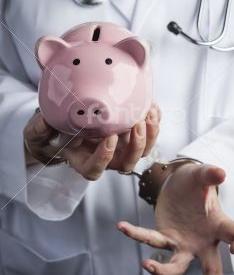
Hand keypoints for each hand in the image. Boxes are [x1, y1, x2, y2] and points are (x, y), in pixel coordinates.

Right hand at [23, 103, 160, 179]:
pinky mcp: (130, 133)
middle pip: (126, 163)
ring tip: (148, 113)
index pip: (95, 169)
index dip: (104, 157)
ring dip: (150, 134)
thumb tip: (47, 122)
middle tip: (136, 124)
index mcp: (83, 161)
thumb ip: (40, 129)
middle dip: (136, 145)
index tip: (109, 137)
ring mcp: (120, 147)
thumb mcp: (39, 131)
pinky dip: (153, 119)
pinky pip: (148, 131)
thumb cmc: (52, 130)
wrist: (65, 119)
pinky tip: (150, 105)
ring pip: (142, 149)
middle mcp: (106, 158)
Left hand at [117, 163, 233, 274]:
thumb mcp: (201, 174)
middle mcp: (204, 240)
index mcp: (219, 224)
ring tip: (146, 265)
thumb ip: (210, 174)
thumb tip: (220, 173)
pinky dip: (136, 234)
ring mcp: (184, 243)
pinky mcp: (166, 237)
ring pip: (177, 265)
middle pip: (212, 270)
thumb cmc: (195, 182)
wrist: (178, 183)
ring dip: (162, 270)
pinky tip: (122, 226)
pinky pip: (151, 240)